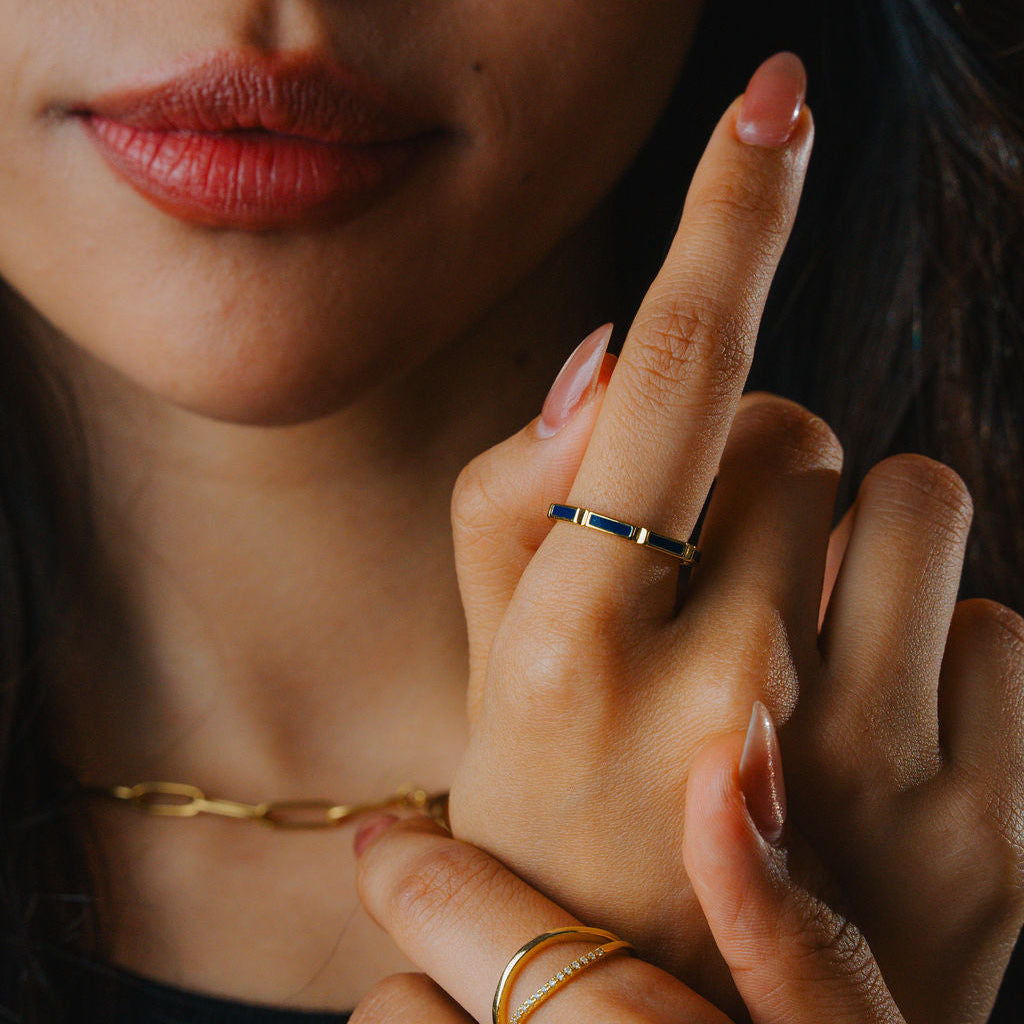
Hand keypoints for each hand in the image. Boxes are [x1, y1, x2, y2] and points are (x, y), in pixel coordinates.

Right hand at [445, 52, 1023, 1022]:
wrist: (646, 1022)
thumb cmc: (548, 825)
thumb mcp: (486, 669)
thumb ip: (516, 503)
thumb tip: (611, 357)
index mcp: (575, 644)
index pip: (675, 380)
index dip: (725, 224)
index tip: (772, 105)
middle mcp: (729, 695)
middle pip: (802, 427)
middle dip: (754, 472)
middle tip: (700, 583)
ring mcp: (875, 771)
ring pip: (914, 497)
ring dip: (846, 536)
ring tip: (785, 641)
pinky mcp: (992, 833)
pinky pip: (996, 615)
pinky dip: (929, 636)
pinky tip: (862, 721)